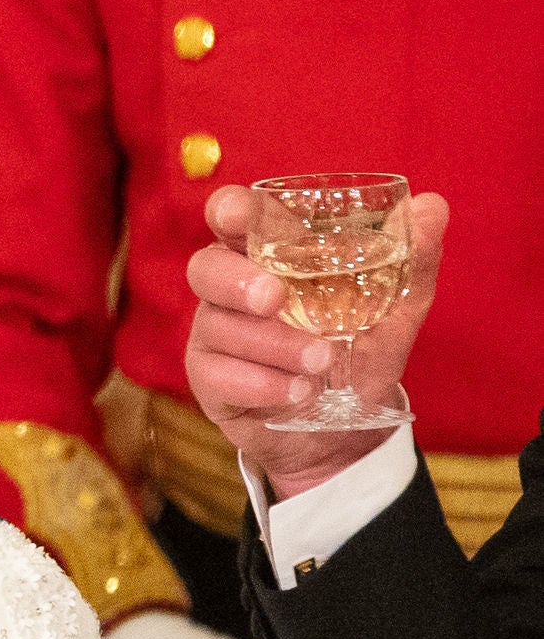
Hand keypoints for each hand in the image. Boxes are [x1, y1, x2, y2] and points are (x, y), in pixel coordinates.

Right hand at [185, 185, 448, 496]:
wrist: (344, 432)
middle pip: (206, 269)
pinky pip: (220, 376)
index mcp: (269, 256)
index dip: (229, 210)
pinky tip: (299, 392)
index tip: (239, 215)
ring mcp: (213, 334)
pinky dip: (265, 385)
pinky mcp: (207, 379)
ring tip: (322, 362)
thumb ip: (413, 258)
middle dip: (237, 282)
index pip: (232, 219)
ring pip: (220, 327)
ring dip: (275, 345)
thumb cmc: (360, 353)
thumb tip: (431, 206)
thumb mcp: (396, 308)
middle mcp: (231, 289)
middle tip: (275, 299)